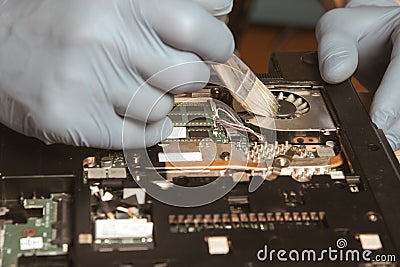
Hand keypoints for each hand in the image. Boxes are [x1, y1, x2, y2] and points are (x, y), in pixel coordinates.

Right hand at [0, 0, 233, 148]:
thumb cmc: (53, 16)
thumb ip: (163, 3)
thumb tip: (218, 9)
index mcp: (120, 1)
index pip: (199, 28)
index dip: (216, 42)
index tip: (214, 49)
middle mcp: (105, 38)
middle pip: (189, 74)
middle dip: (188, 75)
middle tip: (171, 69)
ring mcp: (88, 81)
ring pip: (165, 107)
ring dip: (159, 101)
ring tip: (134, 87)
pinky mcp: (74, 118)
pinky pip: (140, 135)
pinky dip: (146, 128)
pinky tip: (132, 112)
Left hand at [316, 0, 399, 149]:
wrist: (371, 35)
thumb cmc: (357, 30)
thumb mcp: (337, 28)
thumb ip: (334, 47)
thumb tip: (334, 73)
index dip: (392, 97)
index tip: (379, 119)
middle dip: (396, 121)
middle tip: (378, 140)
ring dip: (397, 127)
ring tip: (380, 142)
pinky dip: (393, 124)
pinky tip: (383, 134)